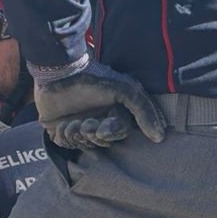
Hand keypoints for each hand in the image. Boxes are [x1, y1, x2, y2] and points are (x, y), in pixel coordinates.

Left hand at [31, 58, 166, 150]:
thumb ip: (144, 111)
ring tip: (72, 122)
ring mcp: (79, 126)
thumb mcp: (125, 90)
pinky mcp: (60, 130)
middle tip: (85, 124)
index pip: (120, 132)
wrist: (57, 73)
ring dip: (78, 134)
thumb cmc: (93, 79)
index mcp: (114, 112)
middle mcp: (98, 120)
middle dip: (94, 134)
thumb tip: (159, 137)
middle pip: (102, 142)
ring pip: (84, 144)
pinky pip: (66, 144)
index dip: (112, 133)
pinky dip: (64, 136)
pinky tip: (62, 124)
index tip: (102, 130)